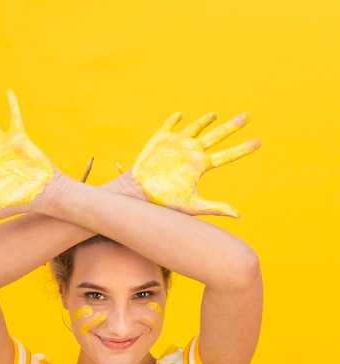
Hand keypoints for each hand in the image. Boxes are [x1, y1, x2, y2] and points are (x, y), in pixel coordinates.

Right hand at [130, 111, 261, 216]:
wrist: (138, 193)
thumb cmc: (163, 202)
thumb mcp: (192, 205)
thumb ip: (215, 207)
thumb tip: (239, 215)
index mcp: (201, 166)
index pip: (227, 155)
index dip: (243, 149)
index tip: (259, 142)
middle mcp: (192, 153)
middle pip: (217, 136)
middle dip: (232, 126)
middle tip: (247, 116)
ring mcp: (178, 145)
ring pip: (196, 128)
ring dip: (206, 120)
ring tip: (215, 115)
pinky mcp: (162, 138)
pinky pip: (171, 125)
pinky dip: (176, 119)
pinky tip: (180, 115)